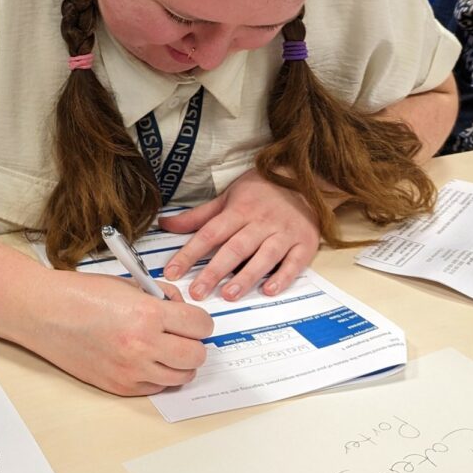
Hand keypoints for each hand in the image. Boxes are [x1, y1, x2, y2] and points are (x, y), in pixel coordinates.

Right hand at [20, 272, 212, 396]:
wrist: (44, 312)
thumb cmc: (79, 294)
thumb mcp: (127, 285)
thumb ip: (159, 298)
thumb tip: (181, 311)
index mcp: (147, 315)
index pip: (201, 325)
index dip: (199, 321)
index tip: (192, 319)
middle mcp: (143, 346)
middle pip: (197, 356)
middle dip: (193, 343)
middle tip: (180, 334)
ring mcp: (131, 370)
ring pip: (181, 377)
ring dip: (178, 362)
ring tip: (161, 348)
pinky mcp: (119, 386)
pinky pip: (155, 387)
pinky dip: (156, 375)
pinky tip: (142, 358)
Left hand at [159, 168, 319, 300]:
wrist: (306, 178)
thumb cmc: (262, 190)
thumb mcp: (227, 197)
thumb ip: (198, 216)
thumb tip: (165, 224)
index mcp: (239, 210)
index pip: (209, 233)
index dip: (189, 253)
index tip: (173, 271)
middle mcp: (261, 222)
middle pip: (235, 248)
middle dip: (214, 271)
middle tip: (198, 292)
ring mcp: (285, 233)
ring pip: (264, 256)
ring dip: (246, 277)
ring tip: (229, 294)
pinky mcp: (305, 243)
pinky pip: (294, 262)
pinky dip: (283, 277)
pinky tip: (269, 290)